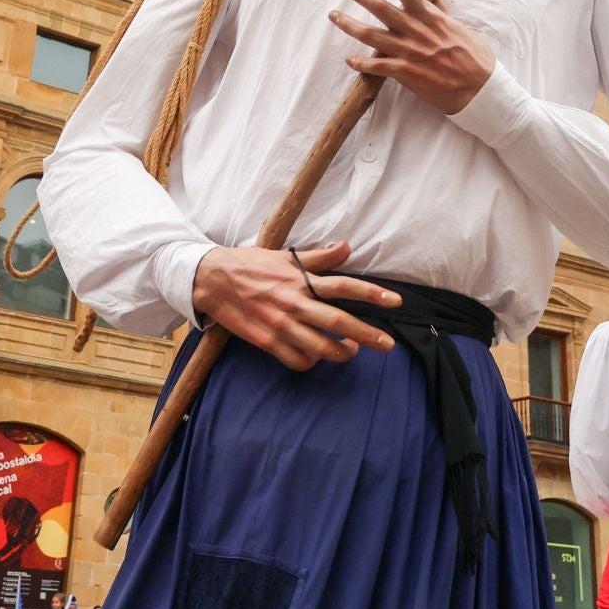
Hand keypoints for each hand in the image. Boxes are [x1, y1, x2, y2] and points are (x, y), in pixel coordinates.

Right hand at [192, 242, 402, 370]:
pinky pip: (296, 360)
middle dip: (367, 335)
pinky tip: (316, 357)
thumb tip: (347, 246)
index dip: (372, 294)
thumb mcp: (285, 256)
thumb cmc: (251, 265)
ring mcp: (281, 325)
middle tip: (387, 345)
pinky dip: (311, 362)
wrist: (212, 280)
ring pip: (320, 347)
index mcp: (301, 280)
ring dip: (340, 353)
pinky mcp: (267, 342)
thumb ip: (319, 257)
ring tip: (351, 352)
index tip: (396, 302)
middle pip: (339, 322)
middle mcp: (295, 303)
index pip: (344, 286)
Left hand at [330, 0, 493, 113]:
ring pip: (372, 35)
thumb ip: (440, 7)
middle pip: (380, 7)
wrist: (480, 88)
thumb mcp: (458, 25)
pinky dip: (362, 63)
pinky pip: (378, 67)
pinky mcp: (407, 73)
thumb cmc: (473, 56)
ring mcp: (410, 52)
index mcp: (430, 16)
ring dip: (349, 25)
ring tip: (333, 15)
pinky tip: (350, 60)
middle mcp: (416, 30)